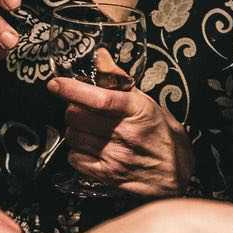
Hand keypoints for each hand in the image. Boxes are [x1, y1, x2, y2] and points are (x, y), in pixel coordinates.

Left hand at [48, 61, 195, 196]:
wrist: (177, 175)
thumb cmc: (163, 136)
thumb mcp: (148, 103)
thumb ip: (120, 80)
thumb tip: (100, 56)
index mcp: (138, 110)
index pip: (99, 98)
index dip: (73, 89)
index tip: (56, 84)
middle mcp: (126, 133)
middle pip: (77, 116)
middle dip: (73, 109)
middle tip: (82, 110)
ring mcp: (116, 156)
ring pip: (73, 136)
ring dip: (75, 131)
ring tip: (90, 130)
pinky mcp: (108, 175)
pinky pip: (75, 158)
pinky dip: (77, 152)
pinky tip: (90, 148)